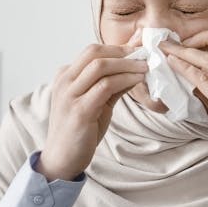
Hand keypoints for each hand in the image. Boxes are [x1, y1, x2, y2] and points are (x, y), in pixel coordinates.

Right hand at [37, 41, 145, 181]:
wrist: (62, 158)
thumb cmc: (79, 130)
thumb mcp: (95, 102)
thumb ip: (111, 85)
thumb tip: (134, 70)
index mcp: (65, 76)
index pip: (92, 51)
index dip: (117, 48)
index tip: (138, 50)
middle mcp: (64, 82)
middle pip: (94, 53)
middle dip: (123, 52)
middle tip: (144, 55)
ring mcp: (69, 95)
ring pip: (100, 67)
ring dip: (127, 64)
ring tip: (145, 67)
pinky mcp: (79, 111)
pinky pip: (105, 87)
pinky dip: (125, 80)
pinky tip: (137, 80)